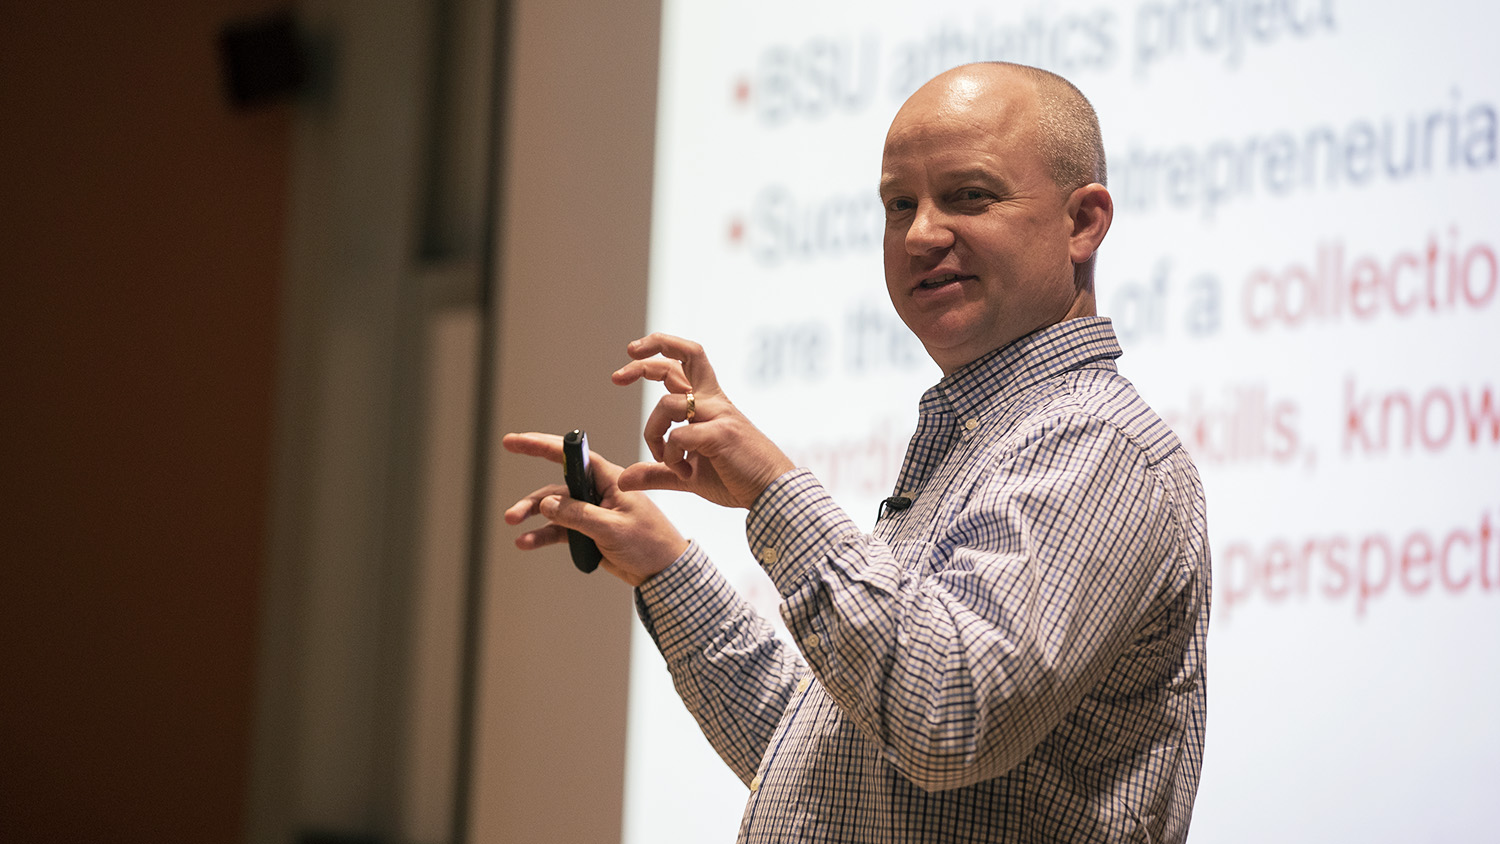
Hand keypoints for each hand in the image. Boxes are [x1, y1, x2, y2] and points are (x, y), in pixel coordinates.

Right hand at [502, 432, 687, 586]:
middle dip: (531, 497)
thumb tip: (547, 504)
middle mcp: (598, 491)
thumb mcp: (613, 528)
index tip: (516, 441)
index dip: (542, 445)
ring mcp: (591, 511)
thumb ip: (579, 515)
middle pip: (557, 486)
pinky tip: (527, 542)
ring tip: (515, 527)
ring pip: (554, 509)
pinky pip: (559, 529)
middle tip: (510, 511)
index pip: (572, 455)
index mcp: (611, 479)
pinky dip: (542, 535)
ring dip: (533, 517)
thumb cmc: (650, 543)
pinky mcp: (588, 530)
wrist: (663, 572)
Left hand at [611, 333, 794, 509]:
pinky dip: (671, 457)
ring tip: (665, 460)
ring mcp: (719, 415)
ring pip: (667, 404)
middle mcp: (713, 402)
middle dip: (647, 355)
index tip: (628, 357)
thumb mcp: (687, 475)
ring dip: (653, 433)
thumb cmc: (736, 479)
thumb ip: (657, 473)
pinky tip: (684, 472)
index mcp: (708, 403)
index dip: (656, 350)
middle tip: (617, 376)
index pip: (685, 360)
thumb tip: (624, 480)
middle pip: (684, 355)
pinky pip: (679, 436)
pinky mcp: (722, 434)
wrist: (771, 492)